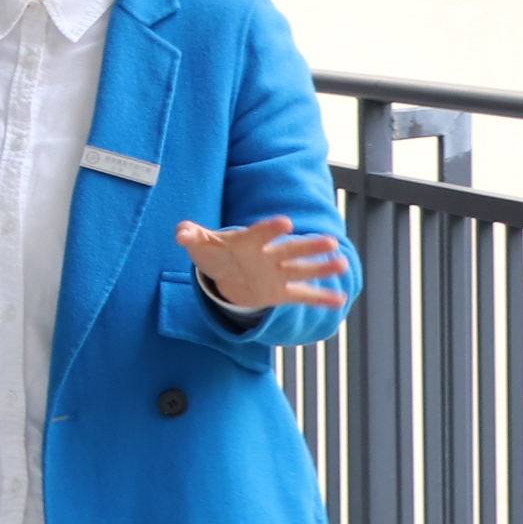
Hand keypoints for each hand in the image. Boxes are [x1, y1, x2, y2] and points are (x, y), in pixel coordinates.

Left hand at [178, 216, 349, 310]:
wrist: (226, 270)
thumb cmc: (215, 252)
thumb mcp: (200, 245)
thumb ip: (191, 236)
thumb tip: (180, 233)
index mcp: (249, 242)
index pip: (261, 233)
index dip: (271, 228)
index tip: (287, 223)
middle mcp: (268, 256)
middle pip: (290, 250)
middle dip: (309, 246)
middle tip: (330, 241)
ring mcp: (277, 273)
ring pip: (302, 270)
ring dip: (321, 268)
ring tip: (342, 263)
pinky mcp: (281, 291)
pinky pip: (303, 295)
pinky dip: (320, 299)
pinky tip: (340, 300)